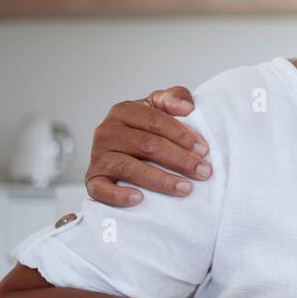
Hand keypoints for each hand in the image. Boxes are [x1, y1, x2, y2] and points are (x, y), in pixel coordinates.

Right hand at [86, 86, 210, 206]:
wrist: (120, 154)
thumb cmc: (145, 131)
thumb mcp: (159, 108)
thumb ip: (173, 98)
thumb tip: (187, 107)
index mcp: (124, 111)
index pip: (156, 121)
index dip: (182, 135)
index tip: (204, 150)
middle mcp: (107, 132)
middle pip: (147, 145)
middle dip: (179, 159)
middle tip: (203, 172)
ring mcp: (98, 157)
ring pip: (130, 168)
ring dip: (161, 180)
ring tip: (185, 188)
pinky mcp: (93, 180)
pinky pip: (101, 189)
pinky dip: (119, 195)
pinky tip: (139, 199)